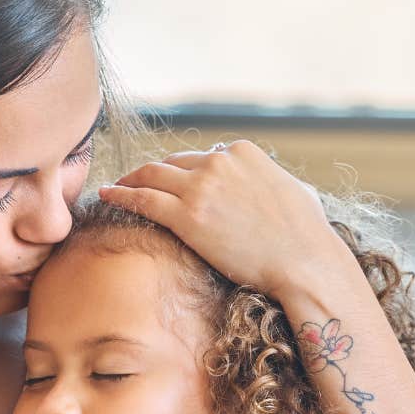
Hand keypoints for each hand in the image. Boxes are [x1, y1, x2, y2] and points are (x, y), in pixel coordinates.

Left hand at [97, 140, 352, 297]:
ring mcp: (201, 186)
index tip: (173, 180)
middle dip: (153, 172)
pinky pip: (142, 199)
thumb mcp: (296, 191)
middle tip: (136, 181)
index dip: (186, 170)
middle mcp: (219, 161)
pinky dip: (120, 194)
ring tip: (116, 185)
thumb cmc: (308, 235)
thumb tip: (274, 186)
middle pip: (173, 162)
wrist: (304, 261)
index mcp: (243, 152)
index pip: (203, 155)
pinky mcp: (187, 215)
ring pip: (151, 175)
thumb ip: (274, 181)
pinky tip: (106, 194)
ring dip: (130, 178)